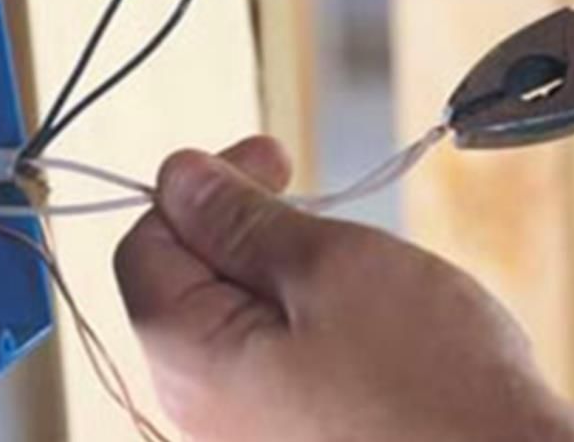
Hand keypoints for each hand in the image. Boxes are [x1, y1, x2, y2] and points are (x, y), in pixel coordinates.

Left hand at [115, 137, 573, 441]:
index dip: (200, 187)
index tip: (269, 159)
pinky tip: (358, 317)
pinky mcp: (286, 439)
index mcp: (188, 360)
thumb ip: (238, 218)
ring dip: (277, 272)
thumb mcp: (328, 265)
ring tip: (350, 265)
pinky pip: (267, 362)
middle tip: (313, 204)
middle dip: (241, 228)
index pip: (144, 244)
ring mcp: (242, 432)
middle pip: (186, 285)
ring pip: (231, 321)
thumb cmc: (428, 375)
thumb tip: (177, 177)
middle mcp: (198, 410)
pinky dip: (300, 320)